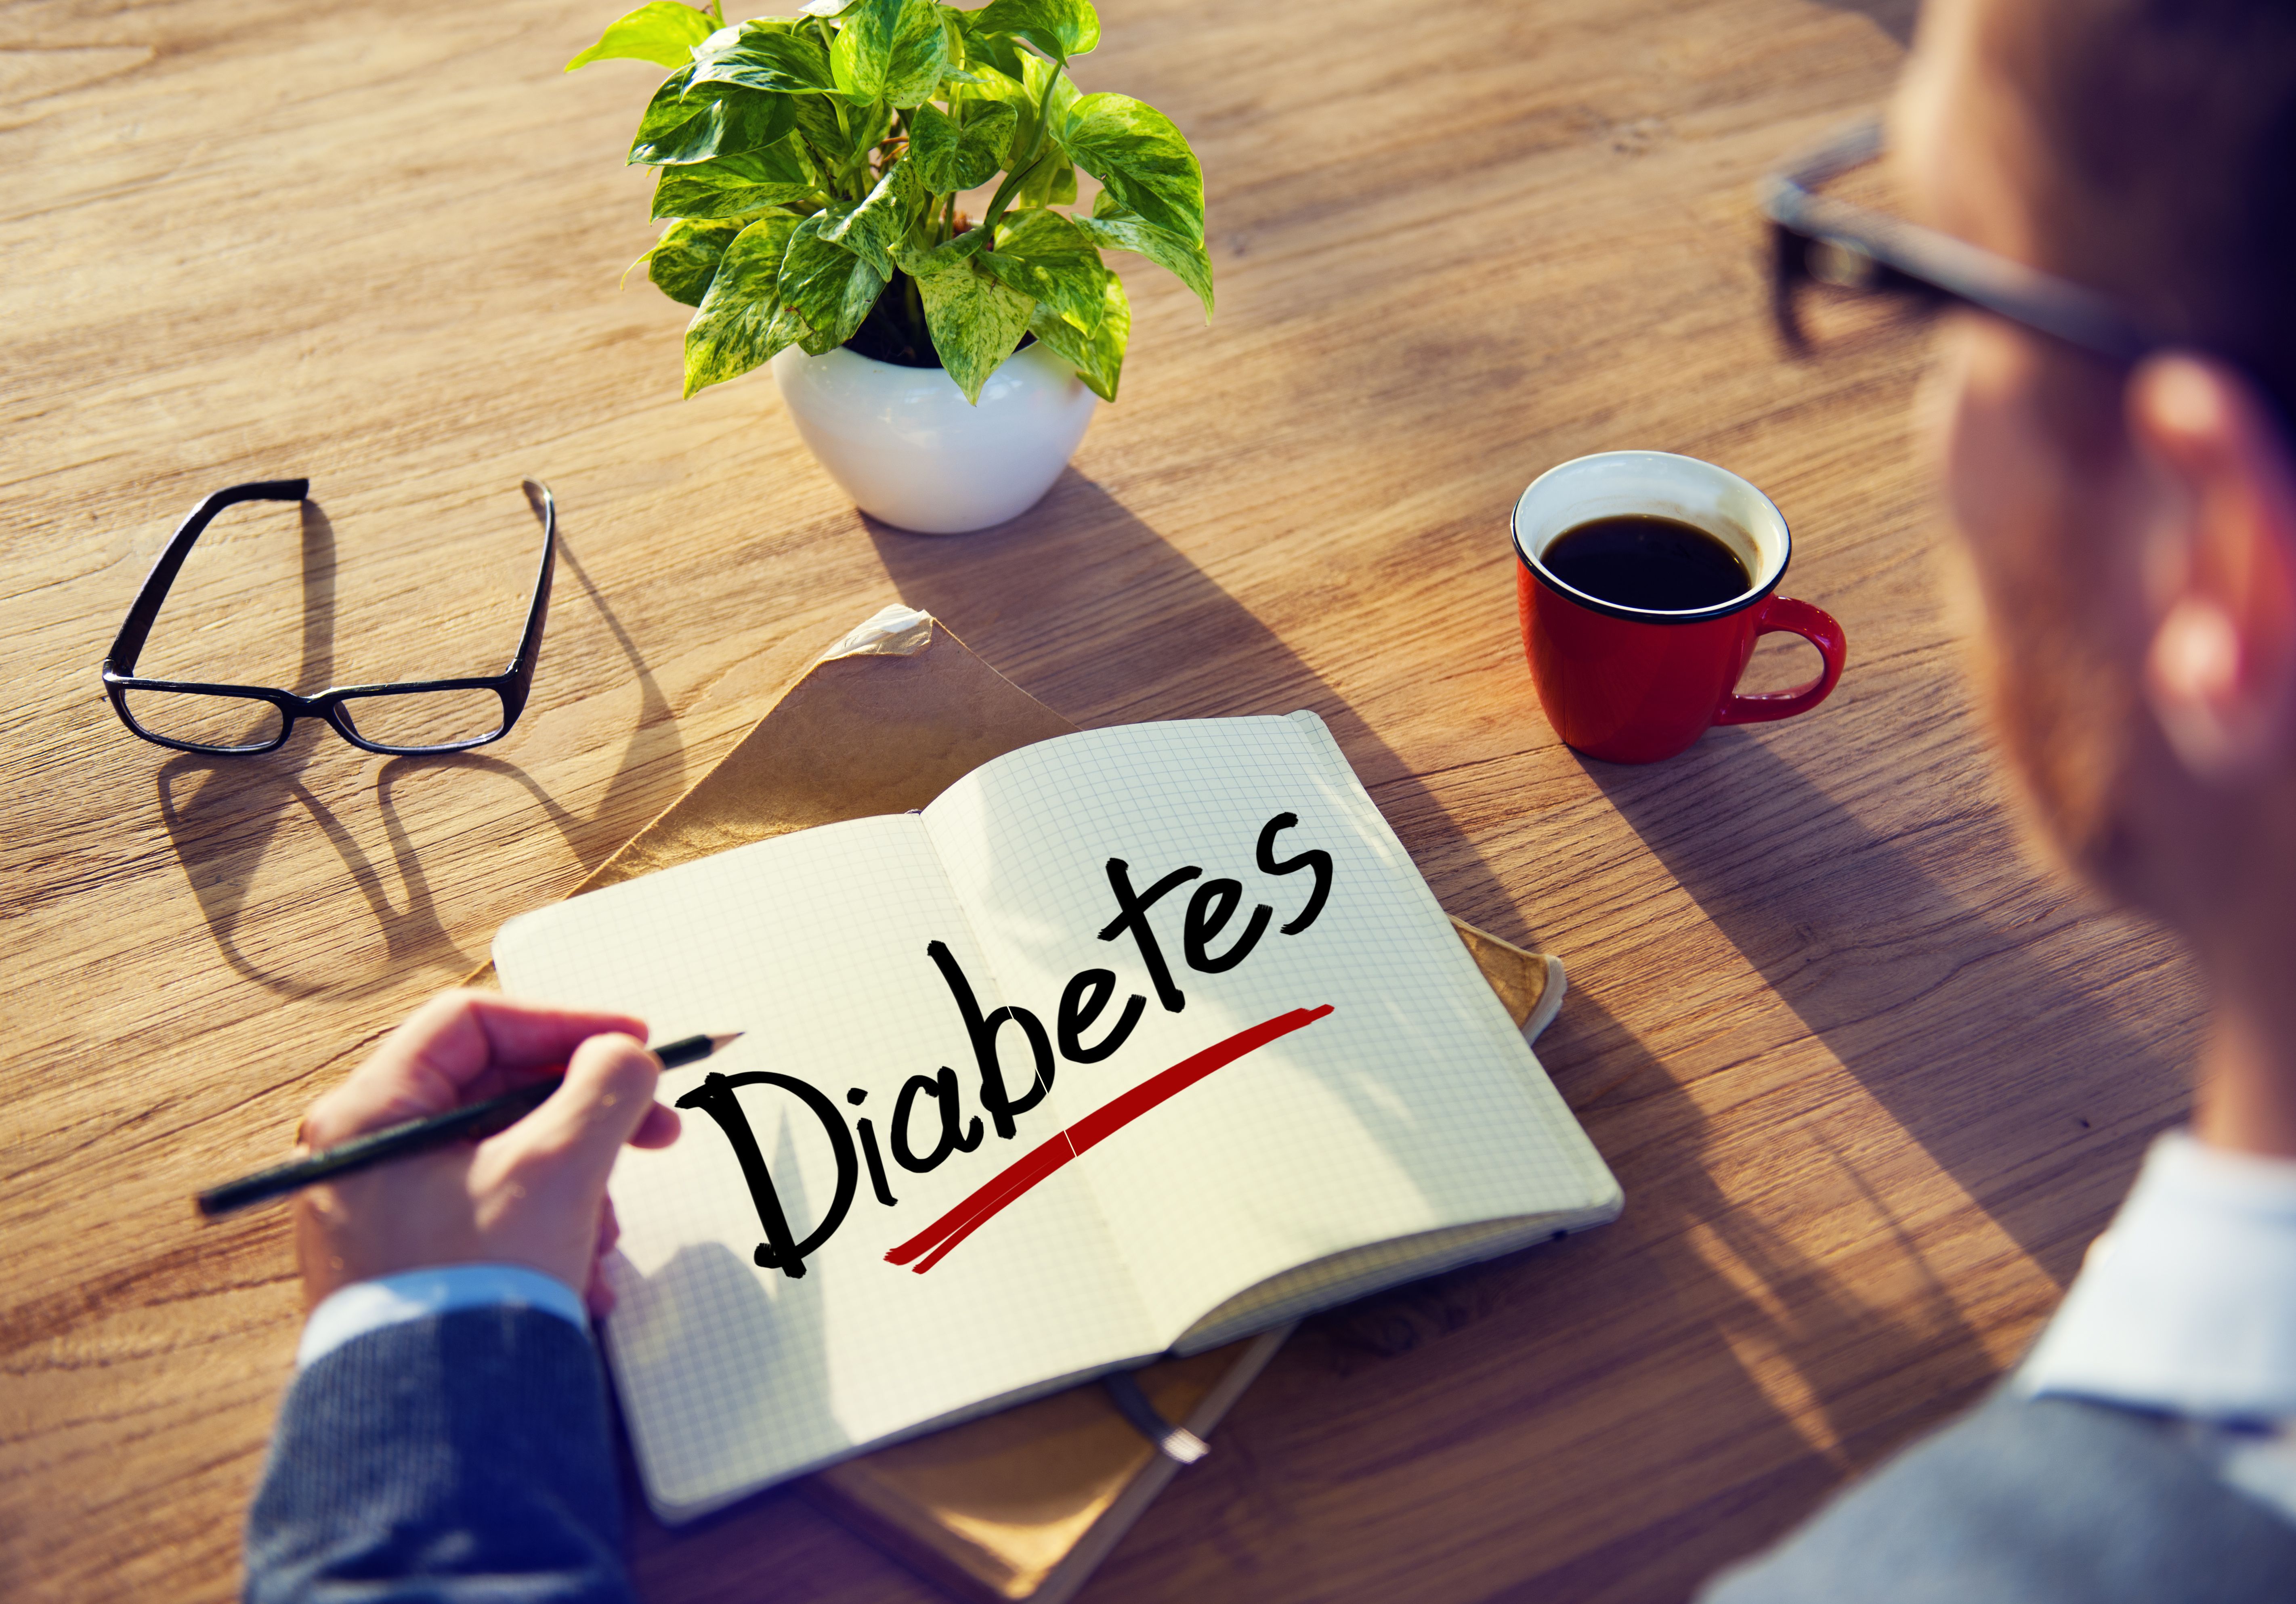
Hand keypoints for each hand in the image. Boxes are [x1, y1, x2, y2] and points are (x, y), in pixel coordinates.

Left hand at [293, 990, 681, 1317]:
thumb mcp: (557, 1167)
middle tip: (655, 1131)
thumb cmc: (472, 1287)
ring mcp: (387, 1211)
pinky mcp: (415, 1259)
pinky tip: (583, 1270)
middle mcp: (365, 1155)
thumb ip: (603, 1089)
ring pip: (507, 1155)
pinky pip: (495, 1211)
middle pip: (497, 1091)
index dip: (563, 1023)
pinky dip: (550, 1226)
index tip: (631, 1045)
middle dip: (586, 1117)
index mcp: (370, 1114)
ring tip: (604, 1233)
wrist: (436, 1422)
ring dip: (577, 1181)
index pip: (473, 1022)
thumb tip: (624, 1055)